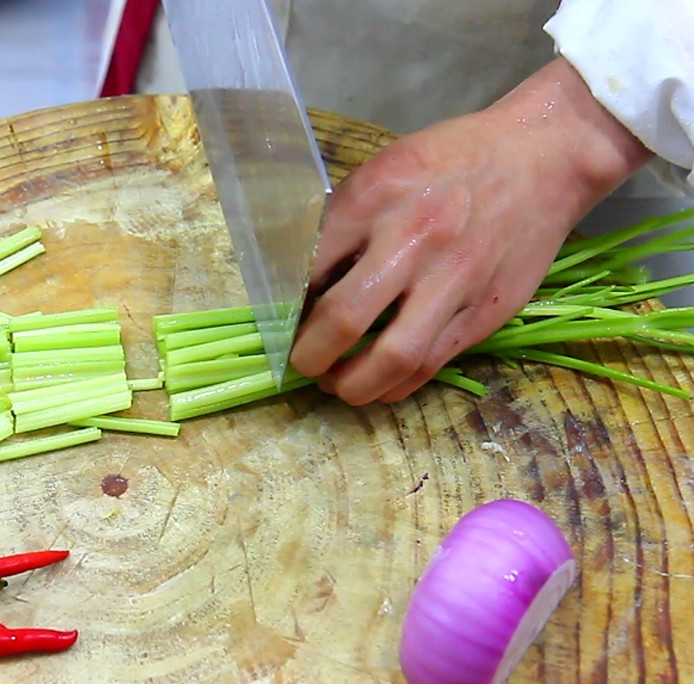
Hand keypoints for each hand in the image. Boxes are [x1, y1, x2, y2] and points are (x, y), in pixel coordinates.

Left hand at [289, 57, 651, 404]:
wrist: (542, 157)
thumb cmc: (452, 160)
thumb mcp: (385, 169)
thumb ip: (345, 221)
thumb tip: (304, 280)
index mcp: (376, 197)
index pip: (311, 267)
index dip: (289, 306)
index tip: (283, 321)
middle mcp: (413, 241)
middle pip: (344, 320)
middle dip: (310, 355)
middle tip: (302, 362)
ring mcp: (454, 281)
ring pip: (392, 359)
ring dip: (352, 385)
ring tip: (336, 384)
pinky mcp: (485, 312)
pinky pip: (431, 364)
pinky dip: (396, 384)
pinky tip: (379, 381)